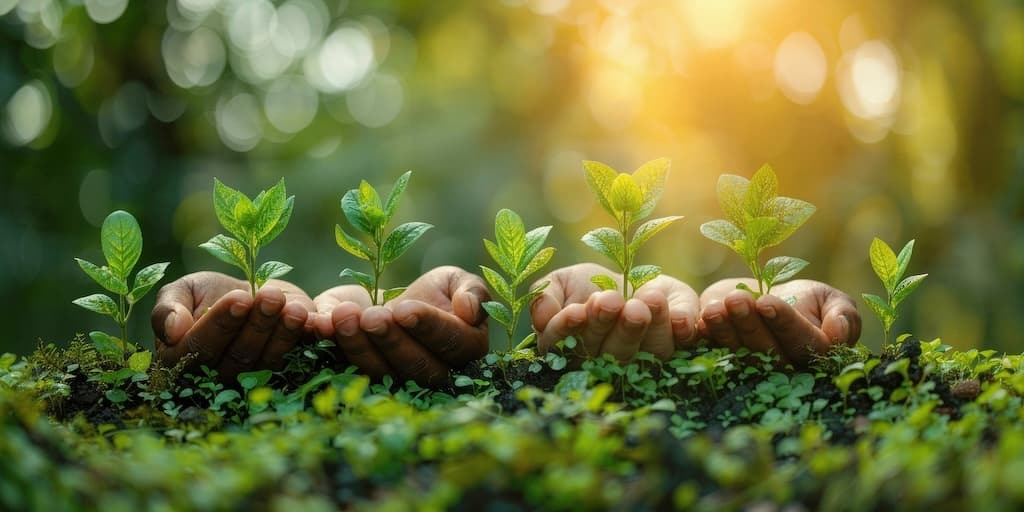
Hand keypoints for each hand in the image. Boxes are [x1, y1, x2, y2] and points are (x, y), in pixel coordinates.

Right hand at [151, 271, 314, 381]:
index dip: (221, 324)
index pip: (199, 348)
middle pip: (237, 357)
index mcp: (181, 360)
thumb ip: (167, 308)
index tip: (240, 298)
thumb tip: (172, 331)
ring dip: (283, 333)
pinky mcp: (281, 372)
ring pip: (267, 361)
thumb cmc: (207, 294)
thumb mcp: (182, 291)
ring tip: (294, 307)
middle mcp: (215, 377)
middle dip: (257, 324)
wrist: (246, 294)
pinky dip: (302, 341)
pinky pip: (293, 361)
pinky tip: (308, 321)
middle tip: (272, 297)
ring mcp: (250, 380)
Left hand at [311, 266, 488, 386]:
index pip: (451, 342)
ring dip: (361, 346)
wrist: (403, 306)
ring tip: (344, 316)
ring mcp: (404, 382)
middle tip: (371, 316)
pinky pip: (355, 371)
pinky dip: (339, 349)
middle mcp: (439, 373)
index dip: (427, 326)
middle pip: (417, 366)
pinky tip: (325, 325)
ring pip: (383, 373)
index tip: (404, 309)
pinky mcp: (372, 381)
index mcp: (468, 347)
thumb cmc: (438, 292)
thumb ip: (473, 290)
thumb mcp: (456, 281)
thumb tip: (470, 310)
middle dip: (391, 340)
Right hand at [530, 263, 699, 361]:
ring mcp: (642, 360)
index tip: (576, 311)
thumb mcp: (561, 282)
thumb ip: (545, 295)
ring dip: (644, 327)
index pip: (563, 347)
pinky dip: (679, 329)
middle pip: (605, 353)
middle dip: (608, 325)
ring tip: (646, 299)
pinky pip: (678, 345)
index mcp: (570, 350)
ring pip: (643, 354)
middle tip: (612, 300)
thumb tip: (540, 318)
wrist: (630, 277)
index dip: (568, 330)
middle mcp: (605, 363)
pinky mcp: (675, 348)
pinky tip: (678, 315)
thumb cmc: (587, 284)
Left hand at [698, 279, 861, 364]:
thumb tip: (839, 334)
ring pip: (738, 353)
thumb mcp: (831, 300)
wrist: (769, 300)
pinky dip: (706, 337)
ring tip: (715, 308)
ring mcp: (752, 368)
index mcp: (814, 354)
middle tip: (736, 300)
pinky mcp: (725, 362)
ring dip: (724, 330)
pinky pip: (714, 354)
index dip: (783, 322)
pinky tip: (699, 321)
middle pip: (766, 351)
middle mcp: (783, 368)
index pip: (801, 342)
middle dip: (749, 324)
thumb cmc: (808, 301)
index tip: (766, 302)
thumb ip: (843, 315)